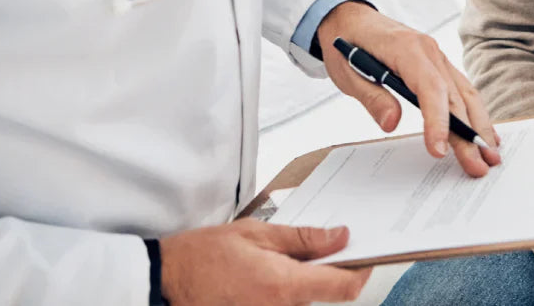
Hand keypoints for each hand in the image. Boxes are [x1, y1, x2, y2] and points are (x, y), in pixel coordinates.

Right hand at [159, 219, 370, 305]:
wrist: (168, 282)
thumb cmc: (207, 254)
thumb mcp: (257, 233)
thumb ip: (302, 238)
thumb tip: (340, 236)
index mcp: (285, 286)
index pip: (343, 288)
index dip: (361, 270)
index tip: (365, 253)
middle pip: (326, 294)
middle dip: (331, 269)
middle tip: (326, 242)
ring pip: (306, 301)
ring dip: (308, 280)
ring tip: (290, 254)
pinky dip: (289, 289)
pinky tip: (274, 271)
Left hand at [316, 1, 500, 176]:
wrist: (349, 17)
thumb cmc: (347, 43)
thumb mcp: (347, 72)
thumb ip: (371, 97)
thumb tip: (391, 123)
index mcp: (406, 48)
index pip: (430, 87)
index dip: (438, 120)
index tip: (439, 150)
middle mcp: (429, 50)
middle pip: (454, 95)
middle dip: (467, 133)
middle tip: (478, 167)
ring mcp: (437, 55)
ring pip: (465, 92)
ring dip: (479, 124)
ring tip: (490, 156)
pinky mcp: (438, 63)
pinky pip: (461, 87)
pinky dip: (474, 110)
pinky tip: (483, 131)